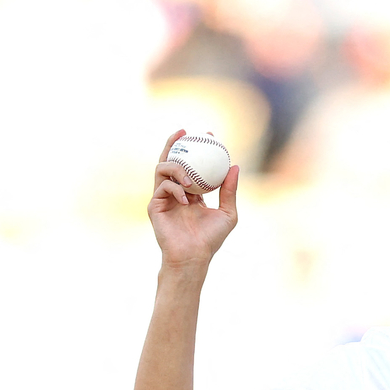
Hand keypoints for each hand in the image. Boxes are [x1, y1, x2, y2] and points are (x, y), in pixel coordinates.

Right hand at [148, 129, 238, 267]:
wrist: (194, 256)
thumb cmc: (211, 239)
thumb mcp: (228, 213)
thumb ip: (229, 191)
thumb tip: (235, 166)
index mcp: (191, 192)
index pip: (192, 165)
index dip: (198, 148)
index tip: (209, 136)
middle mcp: (175, 192)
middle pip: (170, 159)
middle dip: (175, 143)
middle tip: (185, 132)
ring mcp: (163, 197)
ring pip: (162, 169)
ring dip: (176, 168)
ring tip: (190, 179)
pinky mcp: (154, 206)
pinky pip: (162, 187)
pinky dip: (176, 189)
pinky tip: (187, 199)